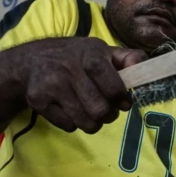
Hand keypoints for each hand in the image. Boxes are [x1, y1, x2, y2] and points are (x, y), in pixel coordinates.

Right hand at [9, 37, 146, 133]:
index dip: (122, 100)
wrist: (30, 61)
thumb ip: (127, 58)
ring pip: (85, 122)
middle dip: (108, 115)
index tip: (122, 102)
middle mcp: (70, 69)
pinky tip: (68, 109)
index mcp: (91, 55)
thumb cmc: (75, 57)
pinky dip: (72, 123)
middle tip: (105, 109)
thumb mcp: (100, 51)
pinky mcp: (38, 101)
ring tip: (89, 111)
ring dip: (92, 122)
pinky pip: (68, 126)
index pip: (115, 89)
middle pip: (101, 111)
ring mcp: (52, 85)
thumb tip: (145, 68)